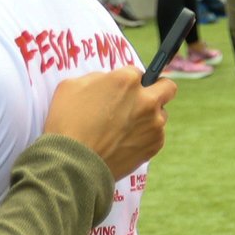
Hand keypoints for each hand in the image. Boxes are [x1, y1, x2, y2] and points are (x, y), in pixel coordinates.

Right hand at [44, 68, 174, 179]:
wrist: (73, 162)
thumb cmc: (67, 122)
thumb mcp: (72, 86)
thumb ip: (97, 78)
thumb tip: (109, 81)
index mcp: (126, 81)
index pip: (138, 72)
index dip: (128, 81)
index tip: (123, 89)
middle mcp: (147, 100)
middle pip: (167, 87)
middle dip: (157, 89)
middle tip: (143, 98)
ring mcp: (155, 123)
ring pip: (161, 114)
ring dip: (148, 117)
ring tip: (123, 128)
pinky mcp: (156, 144)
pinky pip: (156, 135)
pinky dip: (144, 137)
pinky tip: (124, 143)